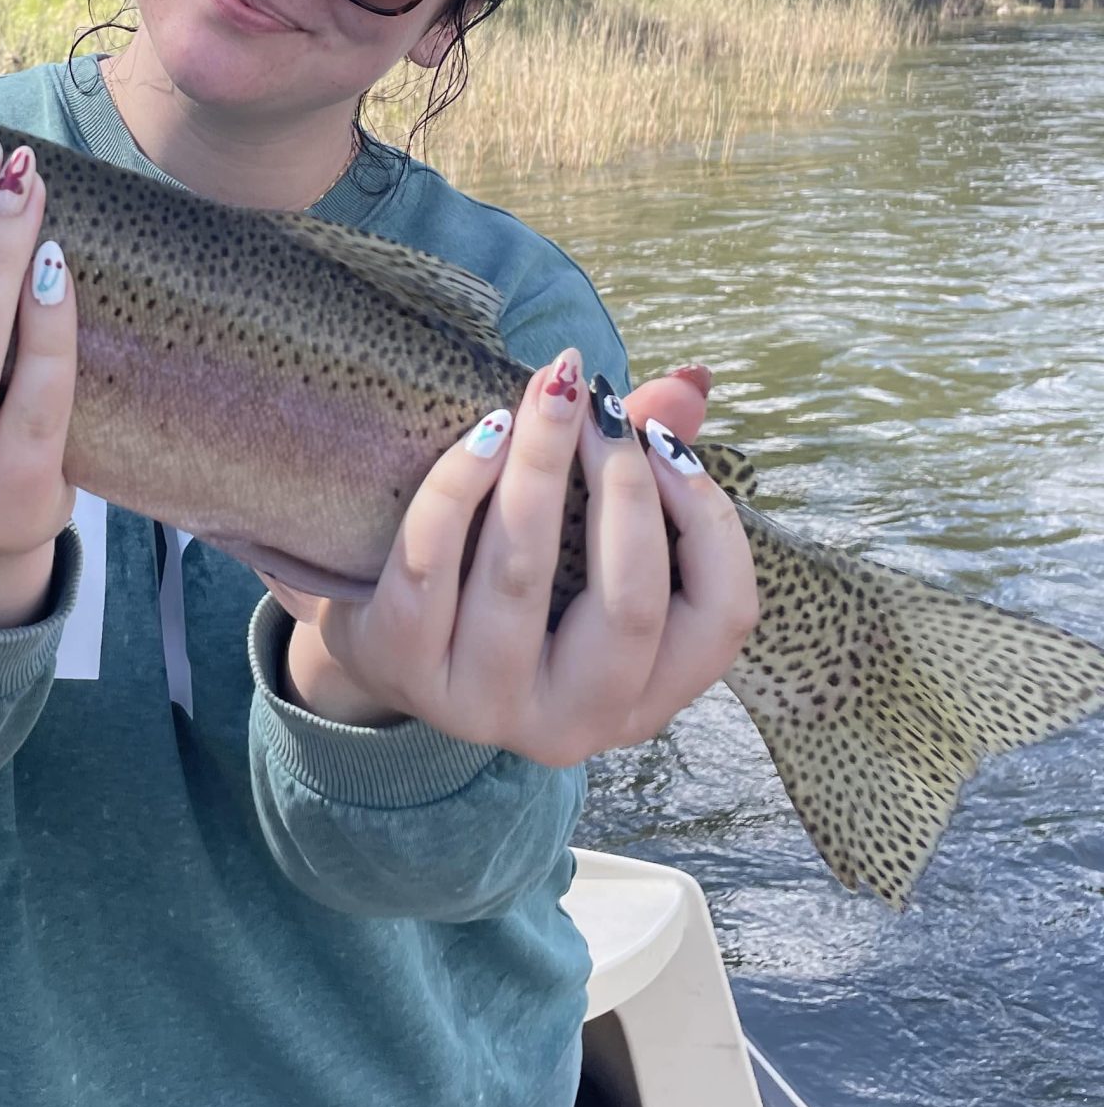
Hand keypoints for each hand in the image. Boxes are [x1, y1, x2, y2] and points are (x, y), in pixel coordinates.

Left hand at [264, 352, 758, 762]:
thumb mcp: (584, 545)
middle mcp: (576, 722)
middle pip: (628, 604)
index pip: (721, 619)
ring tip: (547, 397)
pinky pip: (431, 564)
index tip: (665, 443)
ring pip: (522, 575)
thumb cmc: (511, 586)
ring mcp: (485, 707)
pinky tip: (484, 431)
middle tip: (599, 403)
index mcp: (643, 696)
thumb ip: (644, 470)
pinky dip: (459, 486)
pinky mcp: (404, 669)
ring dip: (541, 467)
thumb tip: (689, 384)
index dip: (709, 522)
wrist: (385, 646)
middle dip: (621, 485)